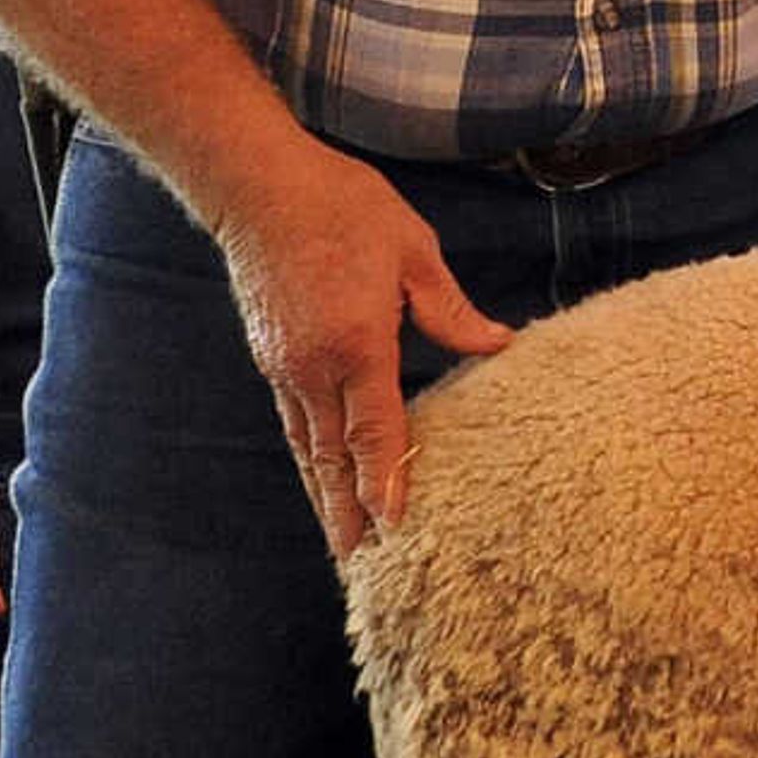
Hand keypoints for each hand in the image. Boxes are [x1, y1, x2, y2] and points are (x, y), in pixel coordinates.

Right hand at [205, 142, 511, 559]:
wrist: (261, 189)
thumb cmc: (344, 209)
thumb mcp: (412, 250)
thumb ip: (450, 308)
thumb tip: (496, 344)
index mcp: (357, 342)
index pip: (374, 429)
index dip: (385, 482)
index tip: (394, 529)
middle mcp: (313, 367)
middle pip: (333, 456)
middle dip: (348, 514)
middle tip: (361, 568)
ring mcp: (285, 367)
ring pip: (308, 447)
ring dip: (324, 497)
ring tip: (340, 542)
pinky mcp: (271, 359)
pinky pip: (294, 424)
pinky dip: (308, 460)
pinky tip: (319, 479)